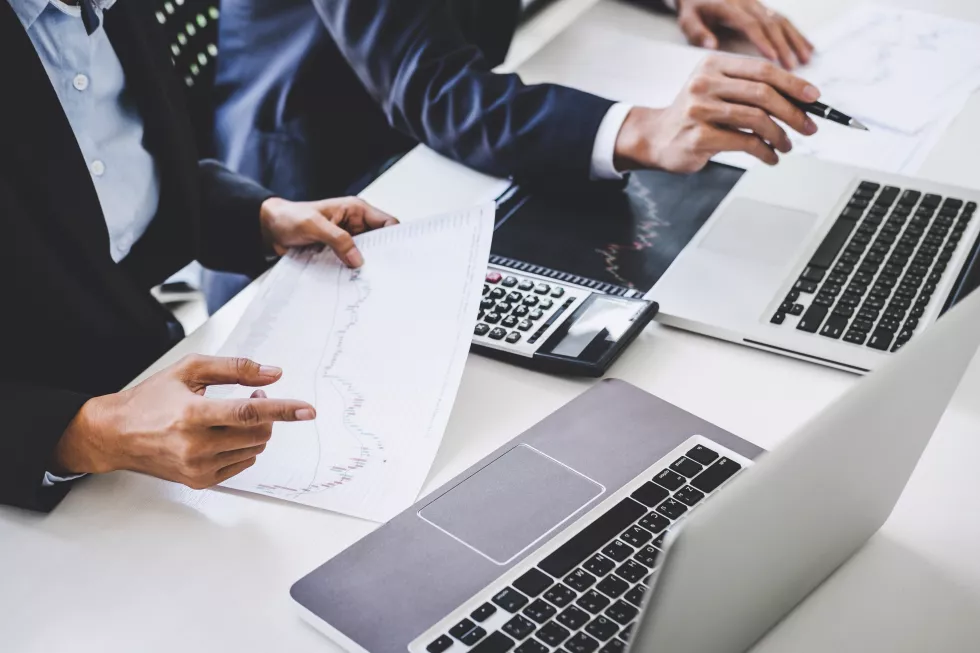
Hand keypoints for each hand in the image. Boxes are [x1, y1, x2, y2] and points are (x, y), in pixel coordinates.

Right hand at [53, 355, 315, 488]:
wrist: (115, 434)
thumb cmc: (151, 399)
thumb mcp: (189, 370)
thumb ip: (235, 368)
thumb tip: (273, 374)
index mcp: (192, 415)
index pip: (248, 413)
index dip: (282, 410)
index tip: (307, 410)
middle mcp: (196, 446)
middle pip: (257, 433)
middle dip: (267, 414)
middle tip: (256, 397)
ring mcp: (198, 467)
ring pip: (253, 449)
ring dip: (256, 430)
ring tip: (235, 414)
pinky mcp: (199, 481)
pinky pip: (242, 463)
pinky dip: (243, 446)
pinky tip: (224, 434)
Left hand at [259, 196, 398, 266]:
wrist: (269, 229)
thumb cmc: (289, 218)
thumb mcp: (314, 225)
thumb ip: (338, 239)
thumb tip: (357, 259)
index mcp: (355, 210)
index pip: (386, 223)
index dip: (395, 237)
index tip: (398, 255)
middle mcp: (354, 224)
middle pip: (379, 241)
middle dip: (381, 256)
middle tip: (382, 272)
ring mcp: (346, 240)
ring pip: (365, 255)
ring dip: (364, 265)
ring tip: (367, 279)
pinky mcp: (337, 252)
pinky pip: (350, 263)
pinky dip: (351, 271)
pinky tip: (352, 280)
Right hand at [614, 54, 818, 172]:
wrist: (656, 138)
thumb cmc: (693, 116)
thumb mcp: (717, 91)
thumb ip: (749, 90)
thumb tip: (798, 101)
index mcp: (713, 65)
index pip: (762, 70)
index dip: (793, 84)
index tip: (813, 98)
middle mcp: (704, 83)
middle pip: (763, 93)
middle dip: (793, 112)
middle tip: (808, 127)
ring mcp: (700, 110)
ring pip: (756, 119)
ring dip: (780, 135)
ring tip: (786, 145)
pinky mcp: (699, 136)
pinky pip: (744, 143)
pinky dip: (764, 151)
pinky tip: (770, 156)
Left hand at [676, 0, 813, 69]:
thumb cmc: (693, 9)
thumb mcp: (687, 20)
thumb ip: (697, 32)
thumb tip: (711, 44)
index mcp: (728, 7)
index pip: (749, 24)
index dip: (762, 41)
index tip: (773, 60)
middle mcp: (747, 3)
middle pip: (769, 23)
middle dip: (783, 45)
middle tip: (792, 68)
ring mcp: (757, 4)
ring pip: (780, 20)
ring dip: (795, 40)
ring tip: (805, 59)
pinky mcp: (763, 7)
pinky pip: (783, 19)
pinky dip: (797, 34)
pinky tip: (808, 47)